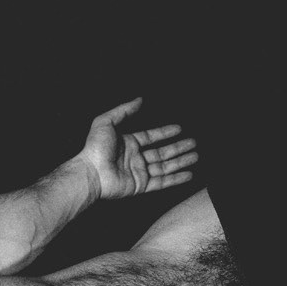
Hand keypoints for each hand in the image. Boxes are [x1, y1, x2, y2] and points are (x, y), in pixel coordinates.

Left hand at [80, 98, 198, 200]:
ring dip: (181, 162)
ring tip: (195, 157)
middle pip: (162, 152)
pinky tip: (188, 175)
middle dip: (178, 148)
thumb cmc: (94, 147)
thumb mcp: (106, 121)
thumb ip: (124, 110)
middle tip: (193, 143)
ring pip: (165, 166)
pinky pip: (162, 182)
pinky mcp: (140, 186)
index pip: (151, 137)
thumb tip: (139, 99)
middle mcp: (135, 158)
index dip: (165, 132)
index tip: (179, 129)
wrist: (90, 172)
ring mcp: (138, 172)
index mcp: (128, 143)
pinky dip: (176, 179)